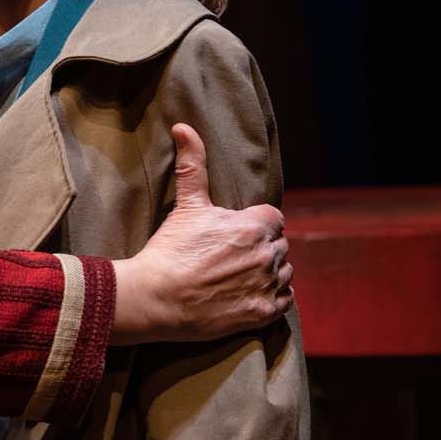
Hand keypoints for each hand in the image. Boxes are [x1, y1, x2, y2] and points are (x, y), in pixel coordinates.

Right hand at [110, 123, 291, 344]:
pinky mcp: (264, 312)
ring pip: (284, 272)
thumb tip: (183, 127)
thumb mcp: (186, 205)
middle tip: (231, 256)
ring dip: (269, 272)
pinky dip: (270, 297)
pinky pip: (285, 300)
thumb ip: (194, 165)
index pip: (274, 218)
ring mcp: (267, 285)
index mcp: (253, 226)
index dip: (254, 224)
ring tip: (238, 276)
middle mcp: (267, 255)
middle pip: (279, 245)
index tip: (234, 234)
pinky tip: (246, 294)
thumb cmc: (170, 250)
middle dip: (261, 248)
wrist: (156, 298)